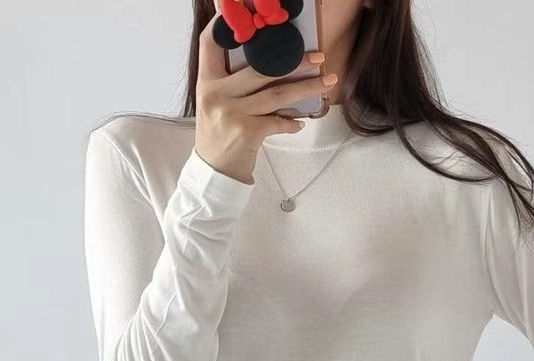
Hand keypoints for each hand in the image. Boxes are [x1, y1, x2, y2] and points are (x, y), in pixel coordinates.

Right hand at [194, 15, 338, 183]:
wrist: (214, 173)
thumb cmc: (219, 136)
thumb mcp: (216, 105)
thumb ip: (232, 84)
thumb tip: (271, 66)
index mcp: (207, 82)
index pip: (210, 44)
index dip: (224, 25)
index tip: (246, 15)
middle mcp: (216, 94)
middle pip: (260, 68)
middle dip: (294, 62)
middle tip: (318, 58)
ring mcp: (231, 112)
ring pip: (275, 93)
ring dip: (305, 88)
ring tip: (326, 82)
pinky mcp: (246, 131)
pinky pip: (277, 121)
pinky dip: (291, 123)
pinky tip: (299, 123)